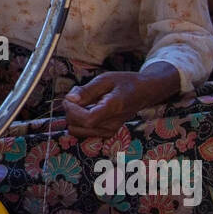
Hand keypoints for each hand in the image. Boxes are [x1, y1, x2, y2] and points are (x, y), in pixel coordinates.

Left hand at [60, 66, 178, 138]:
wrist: (143, 93)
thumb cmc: (125, 83)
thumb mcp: (106, 79)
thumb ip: (87, 90)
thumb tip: (69, 99)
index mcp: (113, 108)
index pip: (87, 120)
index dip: (72, 110)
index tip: (70, 97)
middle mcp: (111, 125)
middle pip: (78, 126)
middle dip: (70, 111)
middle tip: (76, 95)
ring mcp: (109, 132)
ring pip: (77, 131)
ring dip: (73, 117)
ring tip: (82, 102)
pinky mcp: (106, 134)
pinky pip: (82, 131)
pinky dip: (79, 122)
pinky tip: (86, 109)